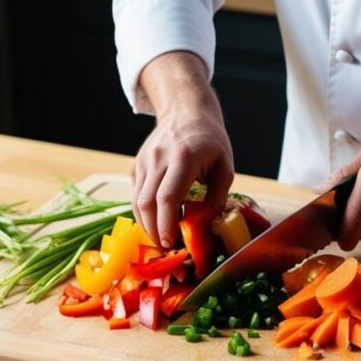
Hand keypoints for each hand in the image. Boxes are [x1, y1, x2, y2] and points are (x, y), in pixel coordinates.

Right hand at [129, 52, 233, 247]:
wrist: (187, 112)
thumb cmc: (211, 142)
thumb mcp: (225, 167)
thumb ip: (218, 197)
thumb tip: (207, 227)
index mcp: (183, 158)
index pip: (167, 197)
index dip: (167, 224)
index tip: (172, 243)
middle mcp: (159, 159)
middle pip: (147, 203)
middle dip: (155, 231)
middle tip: (167, 248)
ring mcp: (144, 161)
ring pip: (136, 201)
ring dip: (147, 225)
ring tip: (161, 239)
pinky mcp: (136, 165)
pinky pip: (135, 195)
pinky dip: (143, 213)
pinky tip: (156, 223)